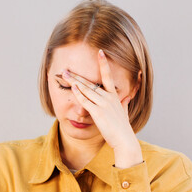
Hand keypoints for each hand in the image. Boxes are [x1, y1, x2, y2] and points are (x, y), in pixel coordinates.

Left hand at [61, 49, 142, 167]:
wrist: (124, 139)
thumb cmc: (123, 128)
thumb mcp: (124, 112)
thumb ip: (124, 103)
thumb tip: (127, 97)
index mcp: (114, 97)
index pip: (108, 76)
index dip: (104, 64)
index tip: (100, 52)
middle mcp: (108, 98)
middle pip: (90, 83)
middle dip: (77, 76)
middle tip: (66, 69)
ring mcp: (103, 105)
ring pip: (86, 90)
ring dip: (74, 82)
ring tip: (64, 75)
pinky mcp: (97, 113)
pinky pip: (85, 101)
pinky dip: (78, 94)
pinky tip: (72, 88)